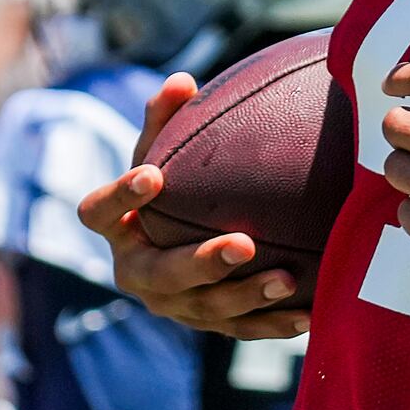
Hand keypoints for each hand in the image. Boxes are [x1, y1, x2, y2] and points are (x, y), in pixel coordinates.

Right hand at [75, 75, 310, 339]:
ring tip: (286, 280)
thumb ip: (167, 118)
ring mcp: (173, 305)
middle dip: (201, 263)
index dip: (120, 197)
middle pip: (162, 275)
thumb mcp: (163, 151)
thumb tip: (182, 80)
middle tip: (243, 244)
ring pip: (206, 309)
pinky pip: (242, 330)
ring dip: (247, 296)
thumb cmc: (172, 185)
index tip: (152, 175)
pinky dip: (274, 324)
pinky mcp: (208, 324)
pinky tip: (308, 314)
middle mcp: (138, 274)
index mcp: (119, 229)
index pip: (100, 214)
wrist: (181, 238)